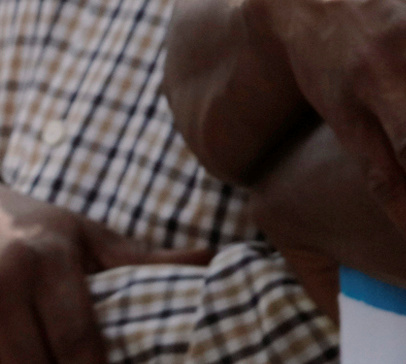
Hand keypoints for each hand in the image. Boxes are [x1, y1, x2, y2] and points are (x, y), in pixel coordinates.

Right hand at [0, 186, 209, 363]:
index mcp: (46, 262)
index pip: (77, 337)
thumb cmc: (40, 229)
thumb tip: (210, 259)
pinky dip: (12, 362)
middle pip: (36, 363)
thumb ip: (142, 260)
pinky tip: (30, 359)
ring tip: (62, 363)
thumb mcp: (89, 236)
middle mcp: (5, 284)